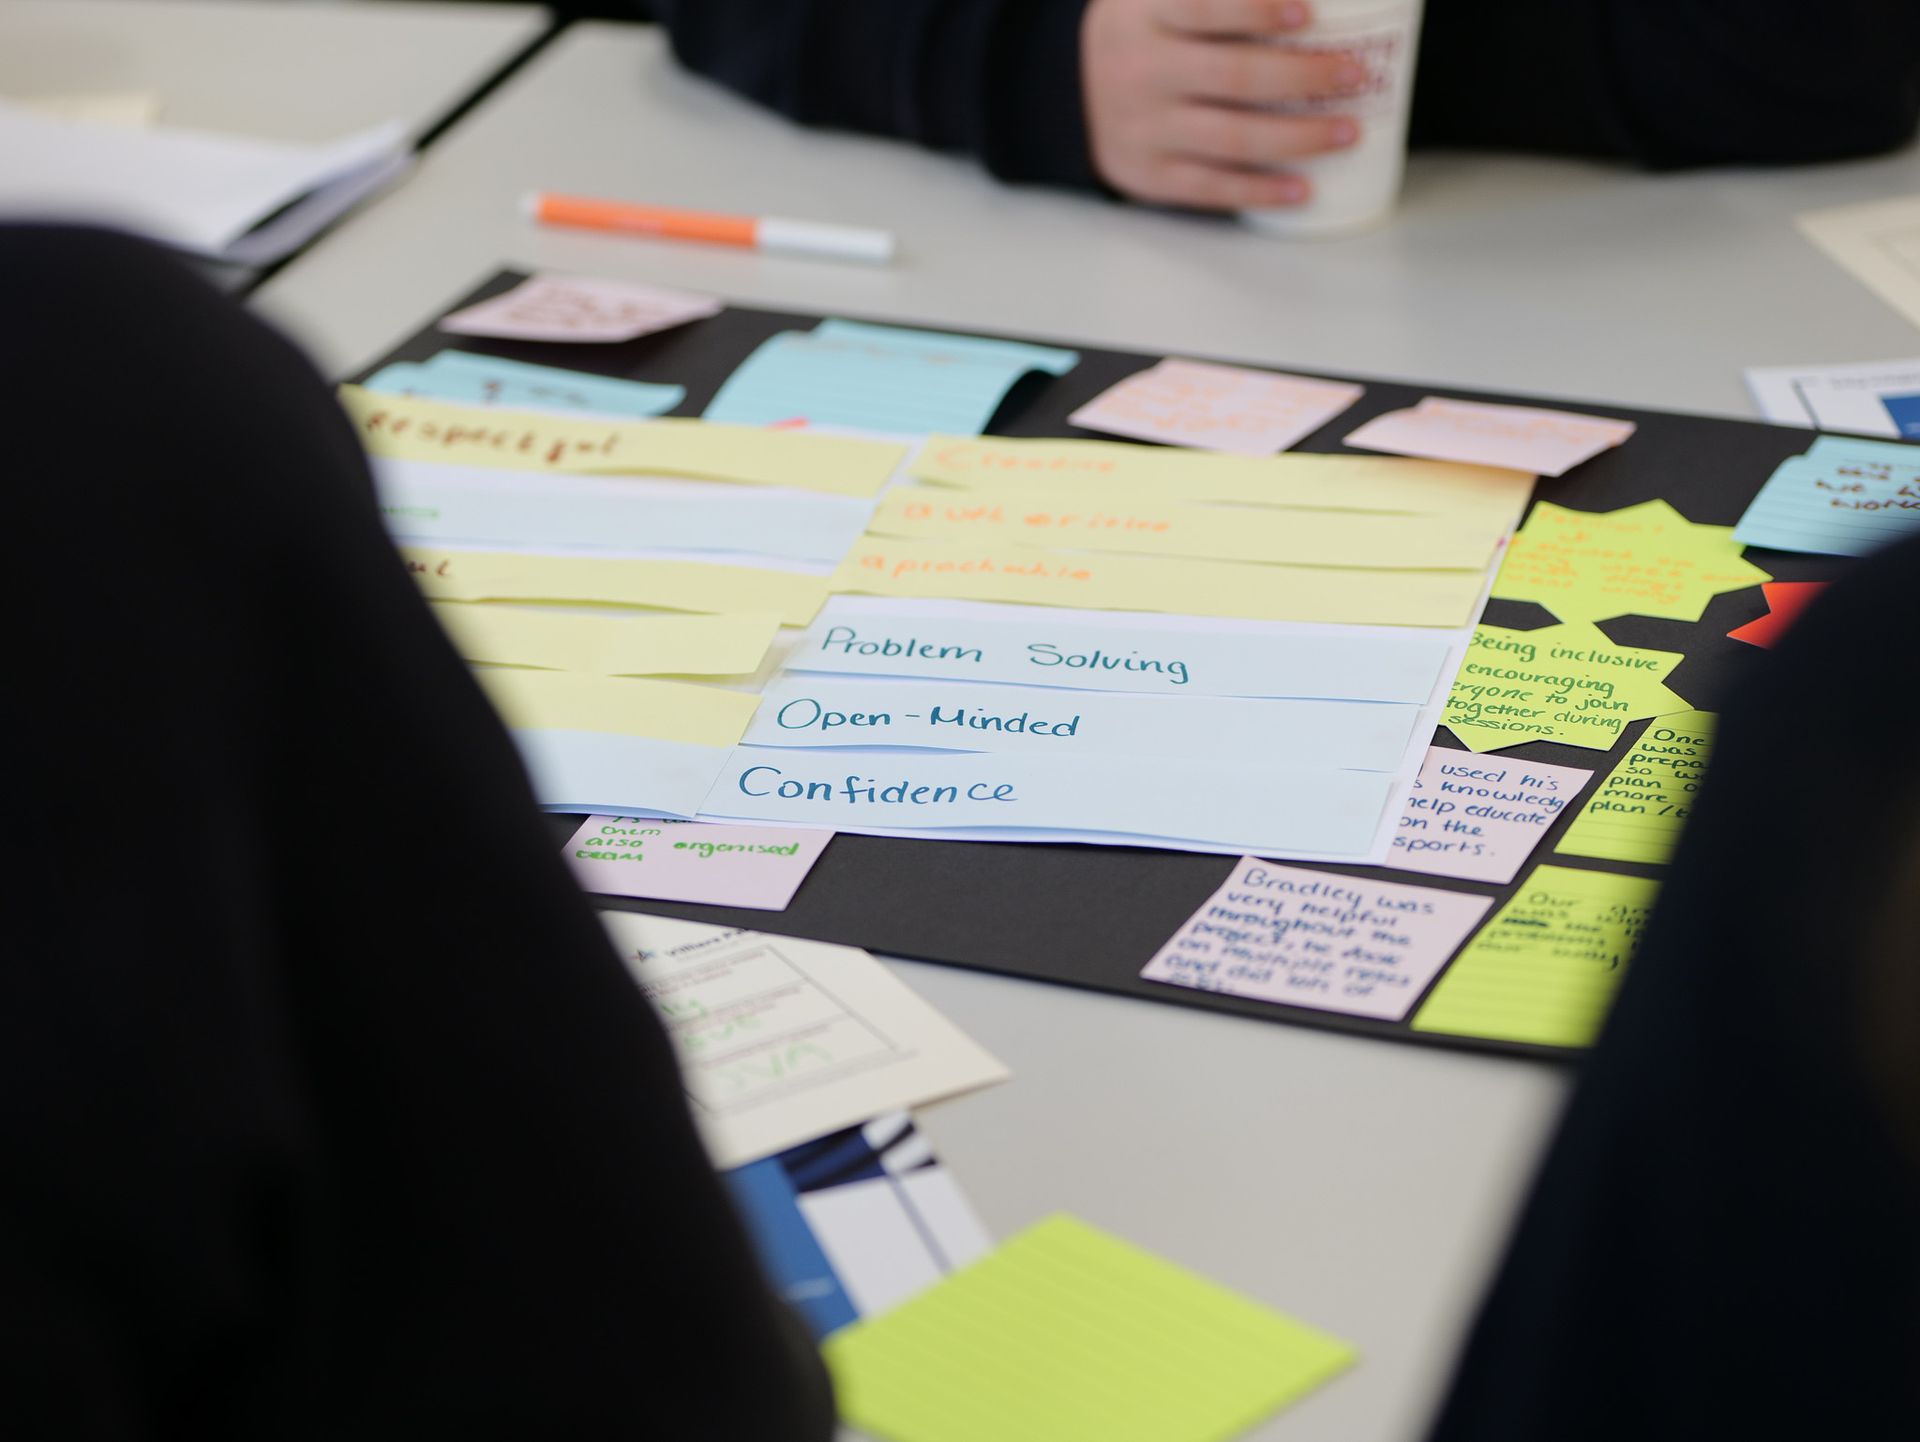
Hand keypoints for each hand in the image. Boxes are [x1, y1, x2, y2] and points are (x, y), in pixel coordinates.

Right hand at [1080, 0, 1364, 208]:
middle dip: (1302, 77)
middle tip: (1355, 75)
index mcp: (1148, 13)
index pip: (1204, 7)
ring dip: (1298, 137)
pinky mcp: (1147, 175)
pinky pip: (1211, 187)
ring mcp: (1143, 129)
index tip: (1309, 15)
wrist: (1073, 92)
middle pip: (1233, 76)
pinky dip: (1261, 190)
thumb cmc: (1148, 33)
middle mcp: (1141, 71)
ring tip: (1347, 132)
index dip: (1258, 10)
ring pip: (1231, 139)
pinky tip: (1304, 188)